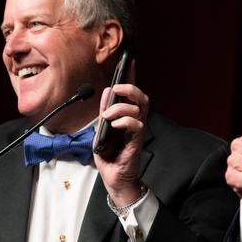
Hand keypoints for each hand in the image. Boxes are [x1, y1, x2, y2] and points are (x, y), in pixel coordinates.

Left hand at [94, 66, 148, 206]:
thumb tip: (106, 93)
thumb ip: (103, 113)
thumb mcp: (100, 132)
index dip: (131, 77)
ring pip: (139, 109)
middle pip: (141, 98)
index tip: (128, 62)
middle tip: (117, 88)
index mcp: (125, 118)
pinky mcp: (136, 142)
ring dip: (121, 107)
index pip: (131, 95)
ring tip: (108, 115)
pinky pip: (136, 125)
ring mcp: (136, 132)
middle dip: (130, 88)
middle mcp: (134, 123)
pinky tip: (115, 124)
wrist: (113, 180)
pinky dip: (125, 121)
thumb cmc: (109, 157)